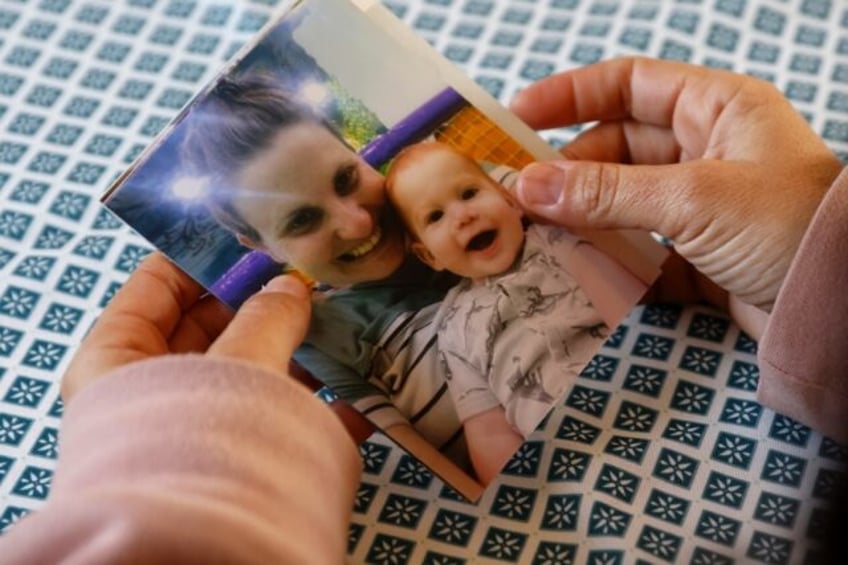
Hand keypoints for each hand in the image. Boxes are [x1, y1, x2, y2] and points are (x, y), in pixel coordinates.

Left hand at [62, 252, 374, 439]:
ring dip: (294, 348)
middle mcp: (151, 388)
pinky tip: (357, 387)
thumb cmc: (200, 442)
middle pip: (207, 324)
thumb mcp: (234, 364)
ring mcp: (196, 423)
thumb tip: (293, 286)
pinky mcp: (239, 456)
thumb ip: (266, 317)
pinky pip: (275, 415)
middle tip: (306, 275)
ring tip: (339, 320)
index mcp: (118, 357)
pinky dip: (313, 402)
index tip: (255, 235)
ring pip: (248, 369)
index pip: (156, 283)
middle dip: (260, 301)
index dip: (204, 253)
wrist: (208, 549)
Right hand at [510, 57, 842, 320]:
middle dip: (569, 171)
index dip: (570, 95)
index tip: (517, 116)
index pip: (629, 84)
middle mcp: (708, 150)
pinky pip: (641, 249)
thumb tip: (529, 186)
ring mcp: (703, 206)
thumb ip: (607, 192)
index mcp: (717, 110)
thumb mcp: (693, 198)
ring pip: (624, 202)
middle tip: (522, 197)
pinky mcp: (700, 256)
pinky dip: (612, 262)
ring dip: (585, 219)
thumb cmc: (788, 226)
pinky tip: (583, 274)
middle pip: (617, 147)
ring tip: (541, 236)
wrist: (846, 310)